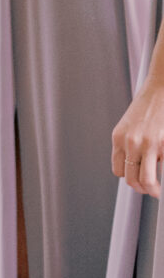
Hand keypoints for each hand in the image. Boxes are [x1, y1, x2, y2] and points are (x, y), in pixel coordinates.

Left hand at [112, 75, 163, 196]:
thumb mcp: (130, 124)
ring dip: (152, 189)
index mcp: (118, 138)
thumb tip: (138, 165)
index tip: (138, 179)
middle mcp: (131, 142)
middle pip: (131, 179)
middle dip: (141, 188)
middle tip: (151, 190)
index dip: (129, 177)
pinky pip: (163, 168)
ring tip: (158, 191)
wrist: (162, 86)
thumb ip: (130, 143)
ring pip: (146, 180)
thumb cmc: (149, 105)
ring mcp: (148, 144)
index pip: (118, 170)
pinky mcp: (163, 143)